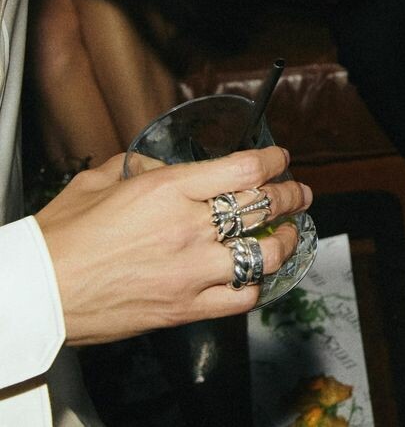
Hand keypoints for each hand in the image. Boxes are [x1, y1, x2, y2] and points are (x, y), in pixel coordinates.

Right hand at [36, 148, 311, 342]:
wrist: (40, 293)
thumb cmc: (63, 237)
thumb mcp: (101, 181)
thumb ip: (137, 165)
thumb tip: (156, 163)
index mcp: (170, 189)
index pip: (246, 168)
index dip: (275, 161)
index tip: (281, 159)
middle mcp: (189, 227)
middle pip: (264, 206)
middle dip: (290, 195)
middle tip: (299, 192)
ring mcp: (191, 271)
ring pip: (264, 253)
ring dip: (285, 240)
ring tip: (290, 232)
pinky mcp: (184, 309)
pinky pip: (240, 298)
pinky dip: (256, 286)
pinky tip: (257, 276)